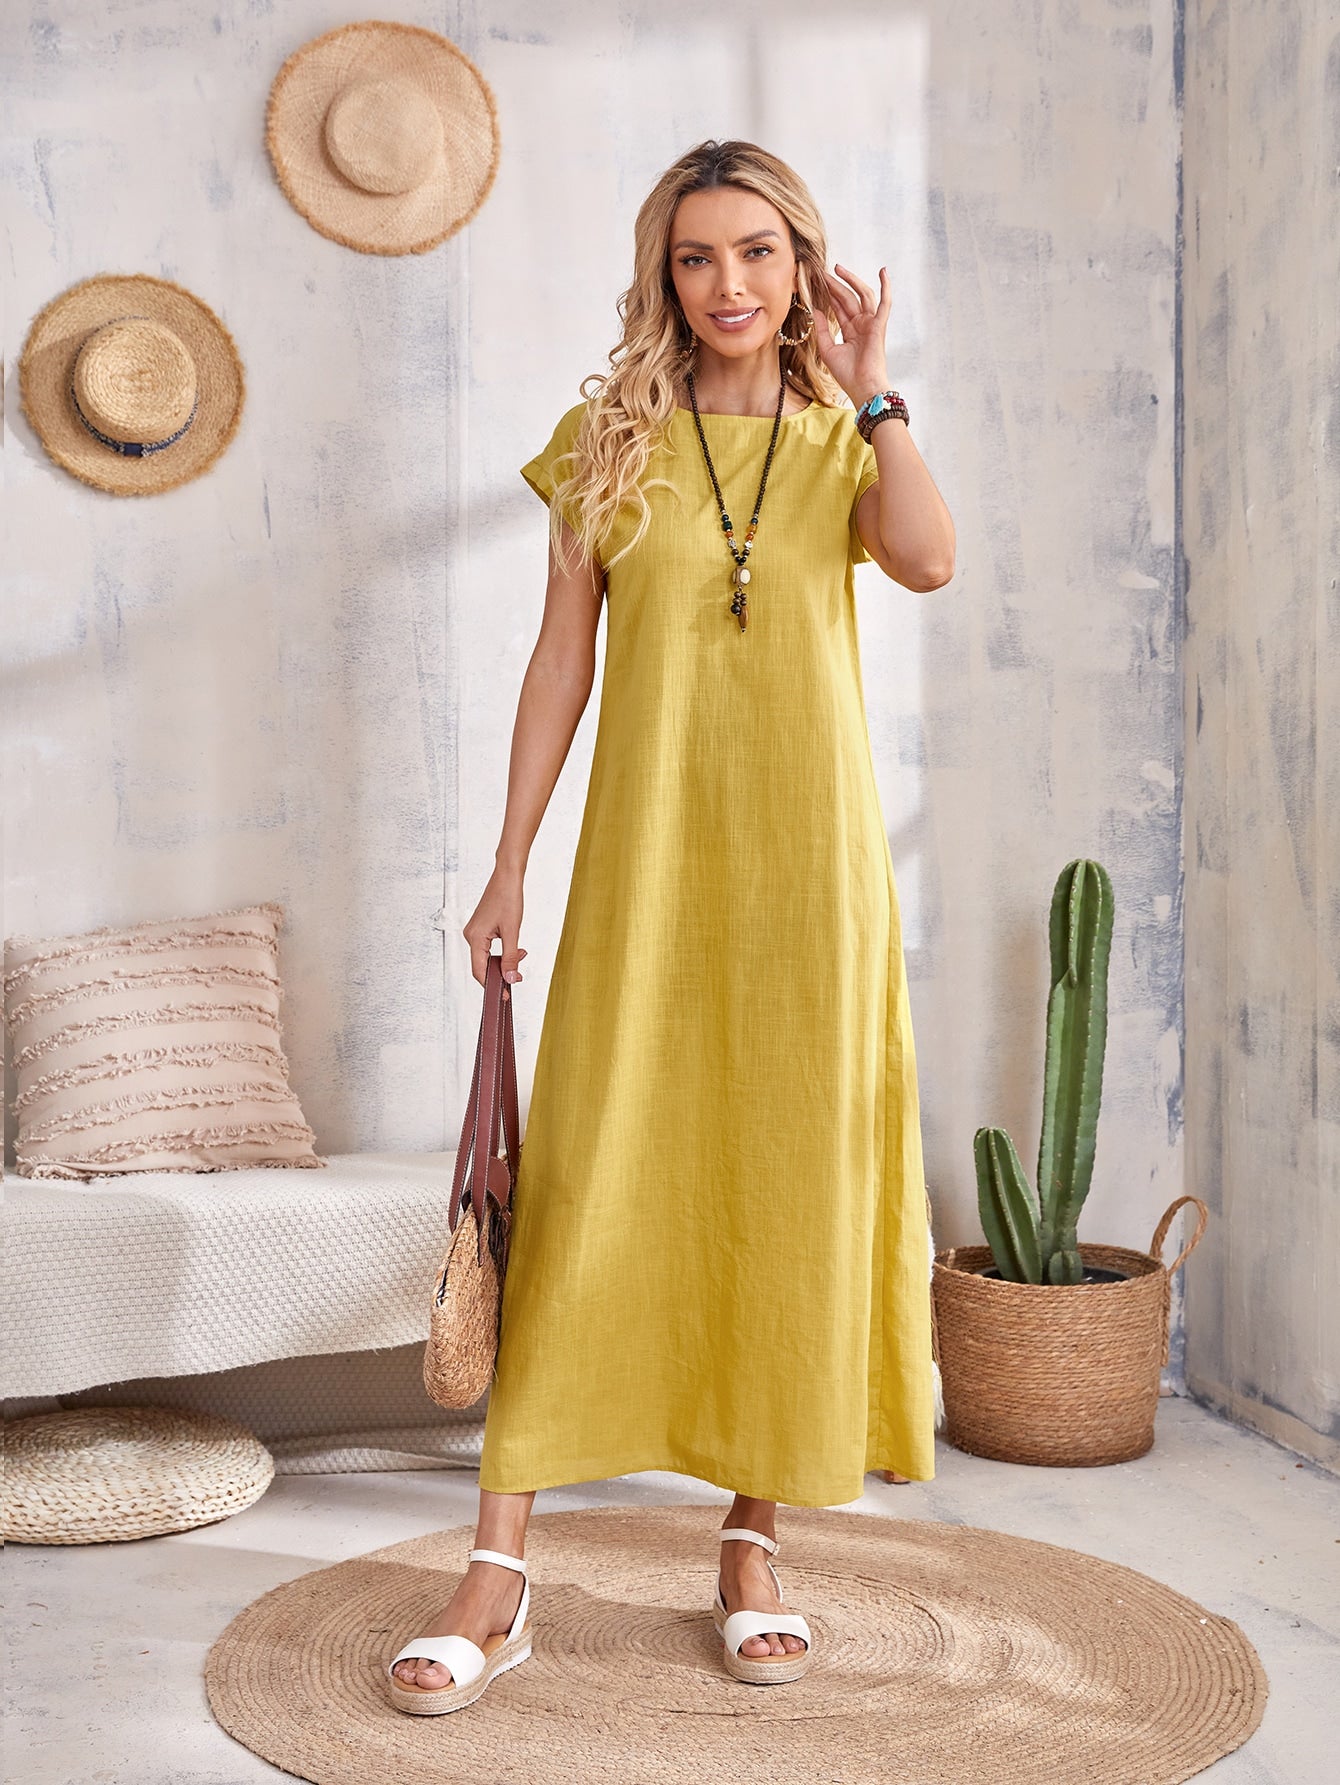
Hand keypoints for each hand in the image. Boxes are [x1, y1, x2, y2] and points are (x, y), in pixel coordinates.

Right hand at [463, 864, 527, 985]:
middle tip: (519, 975)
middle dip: (502, 972)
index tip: (506, 995)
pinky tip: (515, 949)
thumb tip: (511, 979)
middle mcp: (471, 936)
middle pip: (483, 966)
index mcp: (475, 938)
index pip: (479, 971)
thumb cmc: (508, 898)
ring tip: (521, 955)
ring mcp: (474, 932)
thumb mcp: (513, 931)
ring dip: (504, 961)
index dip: (492, 986)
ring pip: (487, 957)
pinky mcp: (481, 928)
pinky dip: (502, 952)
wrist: (507, 876)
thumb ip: (511, 958)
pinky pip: (488, 948)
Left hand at [811, 262, 890, 406]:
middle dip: (835, 284)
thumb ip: (822, 330)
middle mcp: (861, 324)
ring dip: (851, 280)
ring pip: (862, 295)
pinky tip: (883, 271)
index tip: (816, 282)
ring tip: (838, 269)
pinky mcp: (879, 325)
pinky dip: (886, 287)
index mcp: (850, 330)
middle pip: (847, 298)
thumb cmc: (847, 375)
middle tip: (822, 272)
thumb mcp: (828, 350)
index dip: (828, 294)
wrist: (862, 387)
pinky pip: (885, 302)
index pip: (838, 307)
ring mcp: (871, 323)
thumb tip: (816, 310)